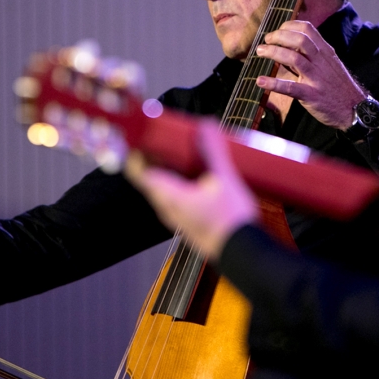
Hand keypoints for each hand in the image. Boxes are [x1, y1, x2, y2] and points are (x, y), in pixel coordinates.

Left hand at [124, 120, 259, 259]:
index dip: (136, 151)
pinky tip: (199, 174)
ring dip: (169, 169)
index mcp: (168, 195)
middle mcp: (167, 207)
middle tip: (167, 137)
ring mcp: (176, 216)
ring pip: (163, 187)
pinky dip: (180, 181)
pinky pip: (176, 197)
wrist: (242, 251)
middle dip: (156, 155)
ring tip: (184, 151)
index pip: (137, 171)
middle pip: (150, 177)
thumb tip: (206, 127)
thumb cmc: (230, 220)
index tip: (143, 136)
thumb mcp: (224, 179)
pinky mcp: (188, 220)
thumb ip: (213, 151)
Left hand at [254, 20, 366, 129]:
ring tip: (260, 52)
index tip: (277, 30)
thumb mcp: (330, 65)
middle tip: (266, 40)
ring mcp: (316, 78)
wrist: (355, 109)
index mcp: (325, 52)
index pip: (307, 29)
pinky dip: (274, 83)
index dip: (289, 26)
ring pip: (294, 58)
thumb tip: (288, 46)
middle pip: (299, 39)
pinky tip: (261, 81)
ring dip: (274, 52)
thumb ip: (313, 55)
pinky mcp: (311, 95)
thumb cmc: (338, 87)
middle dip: (279, 36)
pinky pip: (290, 87)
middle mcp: (321, 61)